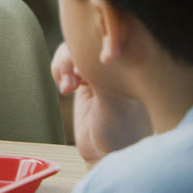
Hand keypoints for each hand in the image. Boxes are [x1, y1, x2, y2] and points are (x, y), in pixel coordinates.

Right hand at [50, 42, 152, 163]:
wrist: (105, 155)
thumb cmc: (121, 134)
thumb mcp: (114, 104)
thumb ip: (103, 78)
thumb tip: (91, 52)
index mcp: (132, 67)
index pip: (112, 37)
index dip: (94, 39)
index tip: (85, 55)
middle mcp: (117, 66)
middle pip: (89, 40)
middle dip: (75, 53)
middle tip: (72, 73)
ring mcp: (99, 72)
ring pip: (74, 51)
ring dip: (64, 64)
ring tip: (67, 86)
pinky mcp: (83, 81)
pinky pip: (66, 64)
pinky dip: (60, 71)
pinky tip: (65, 88)